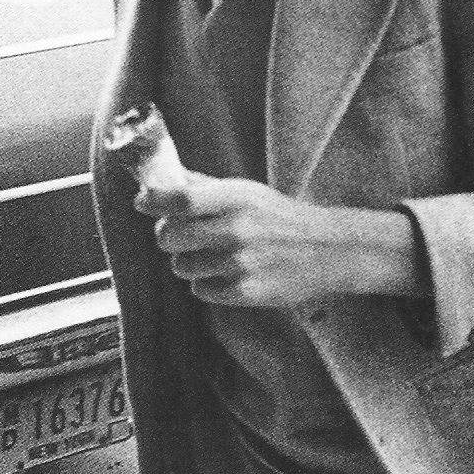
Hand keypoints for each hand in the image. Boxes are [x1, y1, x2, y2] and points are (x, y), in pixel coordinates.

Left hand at [136, 171, 423, 304]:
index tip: (143, 203)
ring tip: (212, 257)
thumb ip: (203, 186)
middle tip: (180, 237)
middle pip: (169, 236)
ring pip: (181, 267)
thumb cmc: (282, 218)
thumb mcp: (248, 192)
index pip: (179, 199)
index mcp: (237, 198)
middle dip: (169, 237)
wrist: (331, 252)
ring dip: (188, 263)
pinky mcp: (246, 292)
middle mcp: (238, 230)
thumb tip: (158, 180)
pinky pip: (201, 290)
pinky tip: (227, 275)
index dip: (153, 201)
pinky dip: (207, 284)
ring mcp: (242, 264)